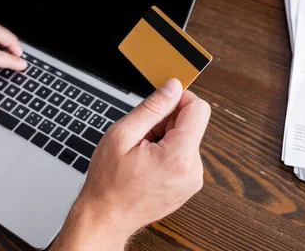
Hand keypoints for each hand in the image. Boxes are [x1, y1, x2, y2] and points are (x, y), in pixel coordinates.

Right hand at [51, 79, 210, 250]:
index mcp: (179, 156)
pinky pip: (183, 155)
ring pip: (185, 138)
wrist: (106, 217)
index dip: (179, 98)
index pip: (198, 109)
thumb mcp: (122, 135)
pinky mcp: (188, 185)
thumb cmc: (108, 181)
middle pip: (190, 124)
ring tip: (139, 152)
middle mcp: (193, 170)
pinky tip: (145, 162)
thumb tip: (173, 86)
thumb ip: (152, 108)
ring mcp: (192, 180)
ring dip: (164, 137)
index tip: (159, 102)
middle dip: (165, 121)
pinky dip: (166, 152)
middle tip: (139, 136)